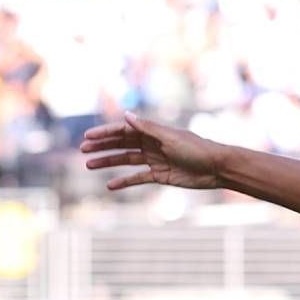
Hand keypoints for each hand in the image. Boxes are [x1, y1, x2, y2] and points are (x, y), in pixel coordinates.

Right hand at [79, 112, 222, 190]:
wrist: (216, 168)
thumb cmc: (196, 148)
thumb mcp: (169, 137)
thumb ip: (147, 128)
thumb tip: (126, 115)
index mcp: (153, 131)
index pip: (123, 130)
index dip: (105, 133)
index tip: (87, 137)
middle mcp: (151, 144)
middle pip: (121, 144)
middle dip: (102, 146)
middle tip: (83, 151)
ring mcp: (155, 160)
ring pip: (126, 160)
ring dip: (108, 162)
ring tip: (89, 165)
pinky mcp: (160, 175)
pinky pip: (138, 178)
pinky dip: (124, 181)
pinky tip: (110, 185)